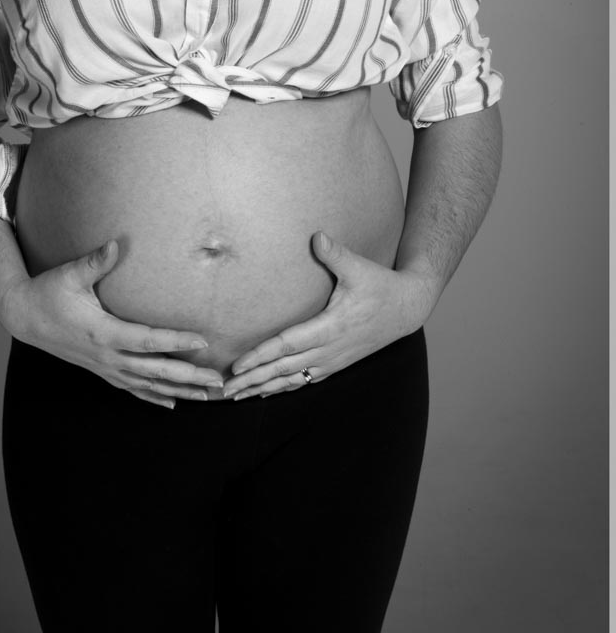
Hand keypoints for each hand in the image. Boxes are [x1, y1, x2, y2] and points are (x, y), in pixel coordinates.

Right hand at [0, 239, 223, 409]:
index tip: (203, 342)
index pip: (148, 340)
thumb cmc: (48, 292)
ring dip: (178, 390)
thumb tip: (115, 244)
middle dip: (189, 376)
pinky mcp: (100, 370)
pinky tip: (173, 403)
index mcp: (103, 332)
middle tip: (219, 380)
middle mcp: (106, 356)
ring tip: (207, 396)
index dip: (176, 341)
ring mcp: (103, 367)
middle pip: (155, 371)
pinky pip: (131, 388)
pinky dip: (153, 397)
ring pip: (147, 385)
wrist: (24, 316)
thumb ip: (95, 261)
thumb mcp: (69, 274)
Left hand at [222, 231, 439, 399]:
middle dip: (253, 379)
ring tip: (236, 396)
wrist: (406, 308)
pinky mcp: (336, 363)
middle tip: (225, 389)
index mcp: (331, 327)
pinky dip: (283, 389)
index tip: (238, 366)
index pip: (288, 345)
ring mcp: (333, 360)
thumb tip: (317, 236)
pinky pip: (305, 380)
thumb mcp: (360, 267)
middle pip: (284, 369)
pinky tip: (265, 393)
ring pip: (292, 380)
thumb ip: (336, 254)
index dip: (261, 356)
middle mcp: (330, 349)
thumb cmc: (380, 285)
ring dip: (264, 388)